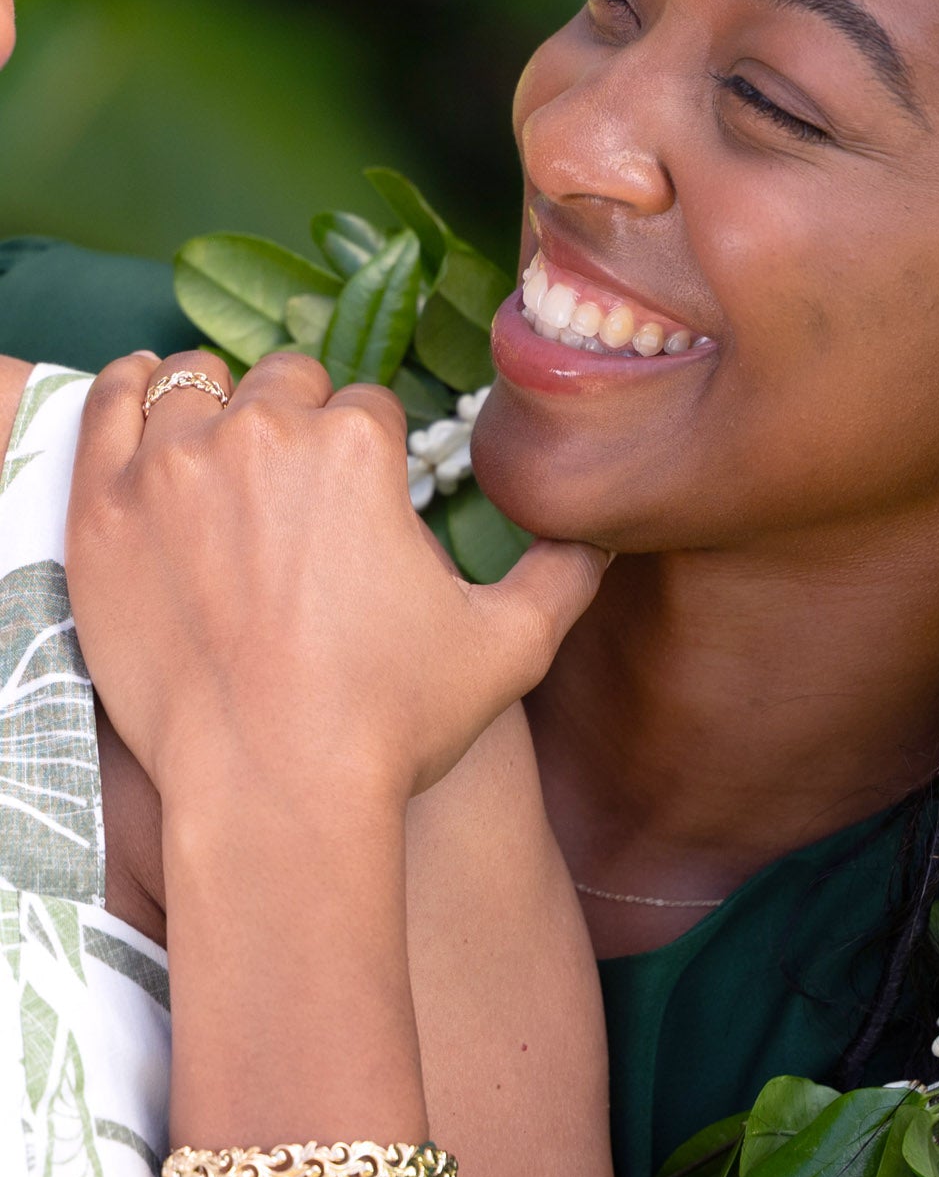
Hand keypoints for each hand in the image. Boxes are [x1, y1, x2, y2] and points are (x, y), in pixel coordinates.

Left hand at [65, 348, 608, 809]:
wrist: (272, 794)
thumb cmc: (394, 722)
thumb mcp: (511, 646)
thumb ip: (564, 576)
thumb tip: (600, 538)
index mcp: (358, 447)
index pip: (367, 404)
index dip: (374, 452)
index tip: (365, 502)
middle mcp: (263, 434)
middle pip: (286, 382)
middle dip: (300, 421)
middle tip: (299, 494)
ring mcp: (169, 467)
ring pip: (198, 384)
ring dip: (219, 407)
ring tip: (225, 456)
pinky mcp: (100, 509)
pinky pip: (108, 407)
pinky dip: (129, 395)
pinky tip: (146, 398)